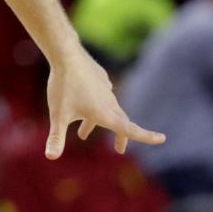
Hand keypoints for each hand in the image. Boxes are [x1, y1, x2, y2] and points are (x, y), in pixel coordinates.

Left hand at [45, 48, 164, 158]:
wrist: (66, 54)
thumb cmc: (63, 86)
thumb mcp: (58, 115)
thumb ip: (56, 137)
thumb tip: (50, 157)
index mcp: (105, 113)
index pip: (130, 129)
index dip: (147, 136)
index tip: (162, 138)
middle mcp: (109, 102)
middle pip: (120, 122)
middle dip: (120, 137)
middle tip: (119, 149)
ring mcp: (104, 89)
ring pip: (107, 109)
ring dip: (97, 123)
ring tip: (82, 134)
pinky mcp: (98, 78)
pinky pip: (100, 96)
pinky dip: (94, 106)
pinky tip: (85, 104)